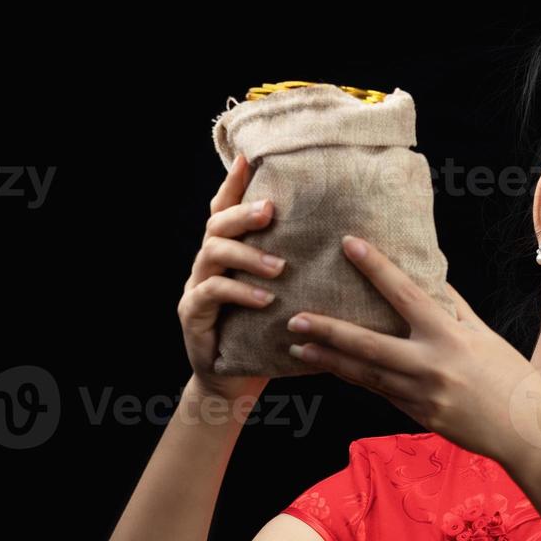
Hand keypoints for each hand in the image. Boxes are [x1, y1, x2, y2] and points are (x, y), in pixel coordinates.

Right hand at [179, 151, 285, 402]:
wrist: (234, 381)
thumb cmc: (265, 336)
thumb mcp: (284, 298)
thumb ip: (296, 270)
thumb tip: (348, 245)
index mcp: (228, 255)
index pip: (225, 210)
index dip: (233, 185)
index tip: (249, 159)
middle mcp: (207, 265)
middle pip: (217, 225)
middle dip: (243, 213)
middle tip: (270, 211)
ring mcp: (196, 288)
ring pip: (212, 254)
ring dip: (248, 256)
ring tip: (279, 267)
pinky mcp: (192, 314)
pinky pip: (211, 294)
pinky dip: (239, 292)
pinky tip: (265, 299)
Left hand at [285, 235, 540, 466]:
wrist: (526, 429)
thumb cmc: (509, 375)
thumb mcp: (483, 334)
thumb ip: (452, 307)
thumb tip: (427, 276)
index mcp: (449, 335)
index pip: (405, 294)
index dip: (375, 267)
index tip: (348, 244)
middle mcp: (430, 364)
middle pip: (368, 344)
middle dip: (328, 330)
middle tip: (294, 317)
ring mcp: (421, 395)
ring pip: (365, 375)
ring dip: (329, 360)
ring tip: (298, 346)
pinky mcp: (418, 417)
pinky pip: (380, 394)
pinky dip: (355, 380)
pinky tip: (332, 369)